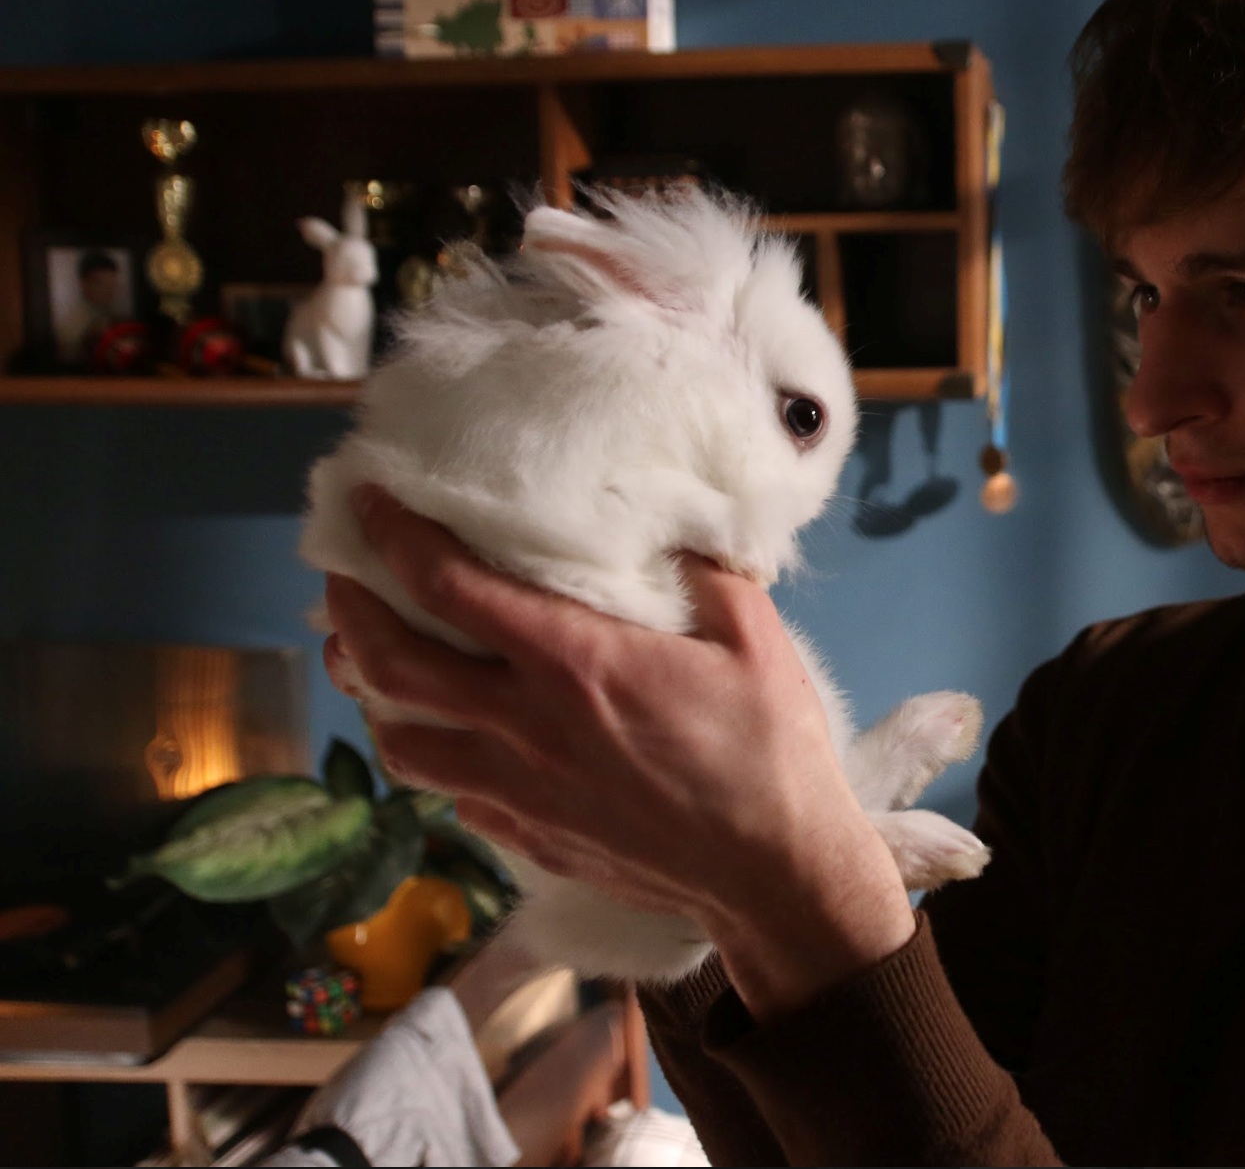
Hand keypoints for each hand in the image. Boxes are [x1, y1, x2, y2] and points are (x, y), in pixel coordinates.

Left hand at [322, 486, 914, 1018]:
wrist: (773, 869)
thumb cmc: (770, 748)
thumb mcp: (752, 635)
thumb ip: (701, 571)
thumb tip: (670, 529)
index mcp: (574, 662)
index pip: (451, 587)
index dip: (396, 537)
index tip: (370, 501)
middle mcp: (526, 726)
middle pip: (390, 665)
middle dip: (351, 611)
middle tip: (344, 576)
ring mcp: (518, 790)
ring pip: (400, 741)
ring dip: (369, 692)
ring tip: (369, 659)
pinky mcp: (528, 835)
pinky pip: (449, 791)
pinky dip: (432, 751)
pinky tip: (448, 732)